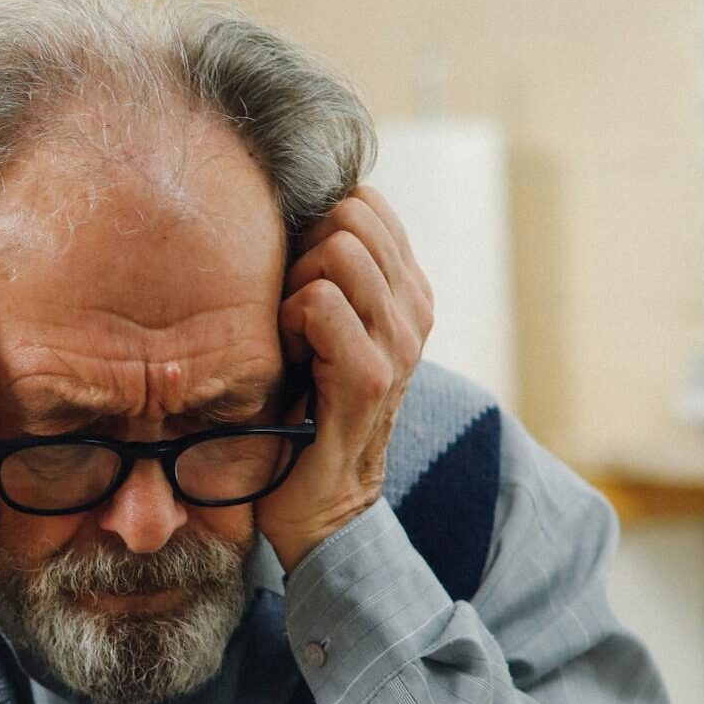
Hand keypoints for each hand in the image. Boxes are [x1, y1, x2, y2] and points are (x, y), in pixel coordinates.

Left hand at [255, 187, 433, 572]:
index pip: (365, 202)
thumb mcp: (322, 326)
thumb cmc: (302, 404)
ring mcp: (401, 341)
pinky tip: (290, 359)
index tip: (298, 277)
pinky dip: (289, 321)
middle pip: (350, 215)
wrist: (319, 502)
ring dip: (294, 286)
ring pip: (338, 250)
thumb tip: (290, 207)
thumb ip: (324, 269)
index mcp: (407, 289)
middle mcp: (415, 308)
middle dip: (303, 250)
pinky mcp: (371, 376)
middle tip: (290, 309)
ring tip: (291, 335)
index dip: (316, 226)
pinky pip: (319, 302)